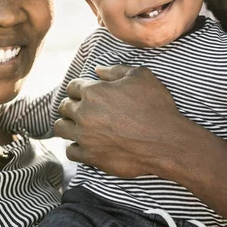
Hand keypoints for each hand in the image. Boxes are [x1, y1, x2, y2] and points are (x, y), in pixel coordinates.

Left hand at [54, 64, 186, 177]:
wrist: (166, 141)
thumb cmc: (155, 106)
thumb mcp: (140, 77)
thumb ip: (115, 70)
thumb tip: (97, 70)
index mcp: (93, 91)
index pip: (72, 86)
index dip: (80, 88)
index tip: (86, 93)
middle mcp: (84, 113)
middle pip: (64, 107)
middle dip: (72, 106)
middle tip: (83, 110)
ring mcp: (85, 136)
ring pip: (61, 128)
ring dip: (68, 125)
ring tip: (78, 126)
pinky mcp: (90, 156)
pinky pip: (70, 151)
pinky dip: (75, 147)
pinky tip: (85, 144)